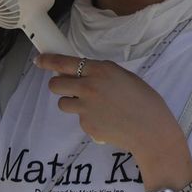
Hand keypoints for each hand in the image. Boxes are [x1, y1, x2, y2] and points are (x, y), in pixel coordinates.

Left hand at [38, 54, 189, 178]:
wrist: (151, 131)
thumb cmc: (145, 101)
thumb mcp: (125, 78)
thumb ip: (102, 74)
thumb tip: (83, 74)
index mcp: (101, 70)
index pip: (64, 62)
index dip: (48, 61)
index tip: (39, 60)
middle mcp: (89, 86)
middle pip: (55, 84)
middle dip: (59, 85)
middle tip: (70, 89)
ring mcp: (85, 107)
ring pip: (63, 103)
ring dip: (73, 104)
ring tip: (94, 109)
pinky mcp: (86, 125)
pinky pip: (80, 120)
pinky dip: (89, 120)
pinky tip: (106, 122)